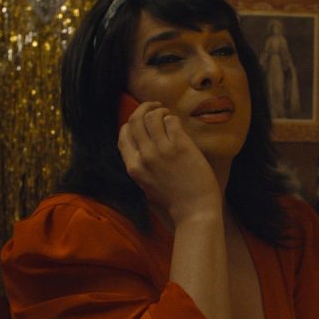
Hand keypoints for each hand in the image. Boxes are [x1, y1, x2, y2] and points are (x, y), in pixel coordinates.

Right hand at [117, 101, 220, 225]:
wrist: (195, 211)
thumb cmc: (174, 201)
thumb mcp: (147, 185)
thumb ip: (141, 166)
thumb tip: (142, 146)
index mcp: (133, 167)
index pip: (123, 135)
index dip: (131, 123)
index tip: (142, 120)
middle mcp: (144, 156)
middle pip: (135, 120)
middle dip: (144, 108)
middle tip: (156, 107)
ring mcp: (162, 150)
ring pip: (152, 117)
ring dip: (160, 111)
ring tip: (168, 114)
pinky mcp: (180, 146)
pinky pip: (171, 121)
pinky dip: (173, 118)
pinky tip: (177, 123)